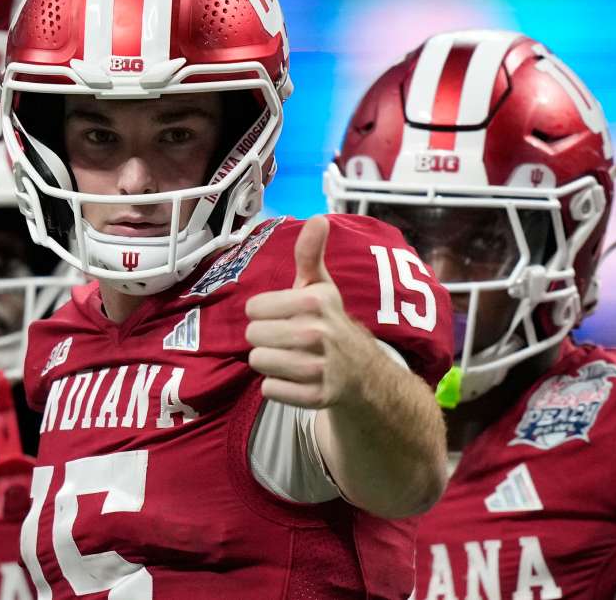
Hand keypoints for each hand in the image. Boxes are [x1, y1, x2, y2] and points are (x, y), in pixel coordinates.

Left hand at [245, 216, 375, 407]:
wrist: (362, 372)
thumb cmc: (329, 322)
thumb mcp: (321, 287)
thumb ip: (310, 254)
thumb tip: (317, 218)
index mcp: (314, 302)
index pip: (253, 308)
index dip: (264, 313)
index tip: (283, 315)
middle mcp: (318, 334)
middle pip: (252, 337)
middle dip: (265, 338)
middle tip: (286, 339)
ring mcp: (319, 368)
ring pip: (259, 363)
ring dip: (269, 362)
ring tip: (291, 358)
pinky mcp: (317, 397)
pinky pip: (270, 389)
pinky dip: (278, 387)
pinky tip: (296, 379)